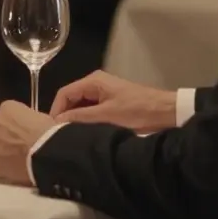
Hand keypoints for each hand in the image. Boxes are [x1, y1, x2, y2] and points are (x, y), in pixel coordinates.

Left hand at [0, 101, 56, 186]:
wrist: (45, 153)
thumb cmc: (48, 134)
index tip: (19, 134)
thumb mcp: (39, 118)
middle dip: (0, 136)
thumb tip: (26, 128)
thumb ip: (26, 120)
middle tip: (13, 146)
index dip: (12, 126)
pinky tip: (2, 167)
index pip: (4, 115)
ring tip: (8, 158)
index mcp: (7, 108)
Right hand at [49, 71, 177, 134]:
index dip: (55, 110)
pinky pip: (92, 110)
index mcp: (93, 81)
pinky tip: (86, 134)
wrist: (166, 112)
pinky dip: (87, 120)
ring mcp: (105, 93)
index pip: (64, 93)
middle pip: (72, 99)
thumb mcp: (106, 116)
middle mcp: (96, 84)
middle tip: (60, 135)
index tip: (51, 130)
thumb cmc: (137, 112)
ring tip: (72, 137)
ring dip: (76, 119)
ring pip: (82, 106)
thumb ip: (80, 117)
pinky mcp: (112, 103)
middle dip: (65, 115)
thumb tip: (56, 122)